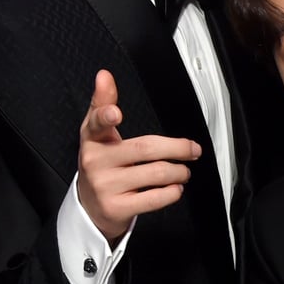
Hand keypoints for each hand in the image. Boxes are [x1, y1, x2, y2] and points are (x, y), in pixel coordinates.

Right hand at [76, 70, 202, 240]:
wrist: (90, 207)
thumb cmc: (101, 164)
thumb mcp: (97, 134)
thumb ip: (103, 103)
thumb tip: (104, 75)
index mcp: (92, 139)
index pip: (97, 123)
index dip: (106, 116)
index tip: (115, 112)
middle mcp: (96, 162)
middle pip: (145, 148)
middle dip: (177, 148)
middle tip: (192, 149)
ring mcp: (105, 186)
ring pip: (155, 173)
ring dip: (178, 171)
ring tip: (184, 171)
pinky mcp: (116, 207)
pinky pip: (153, 198)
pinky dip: (171, 192)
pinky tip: (175, 188)